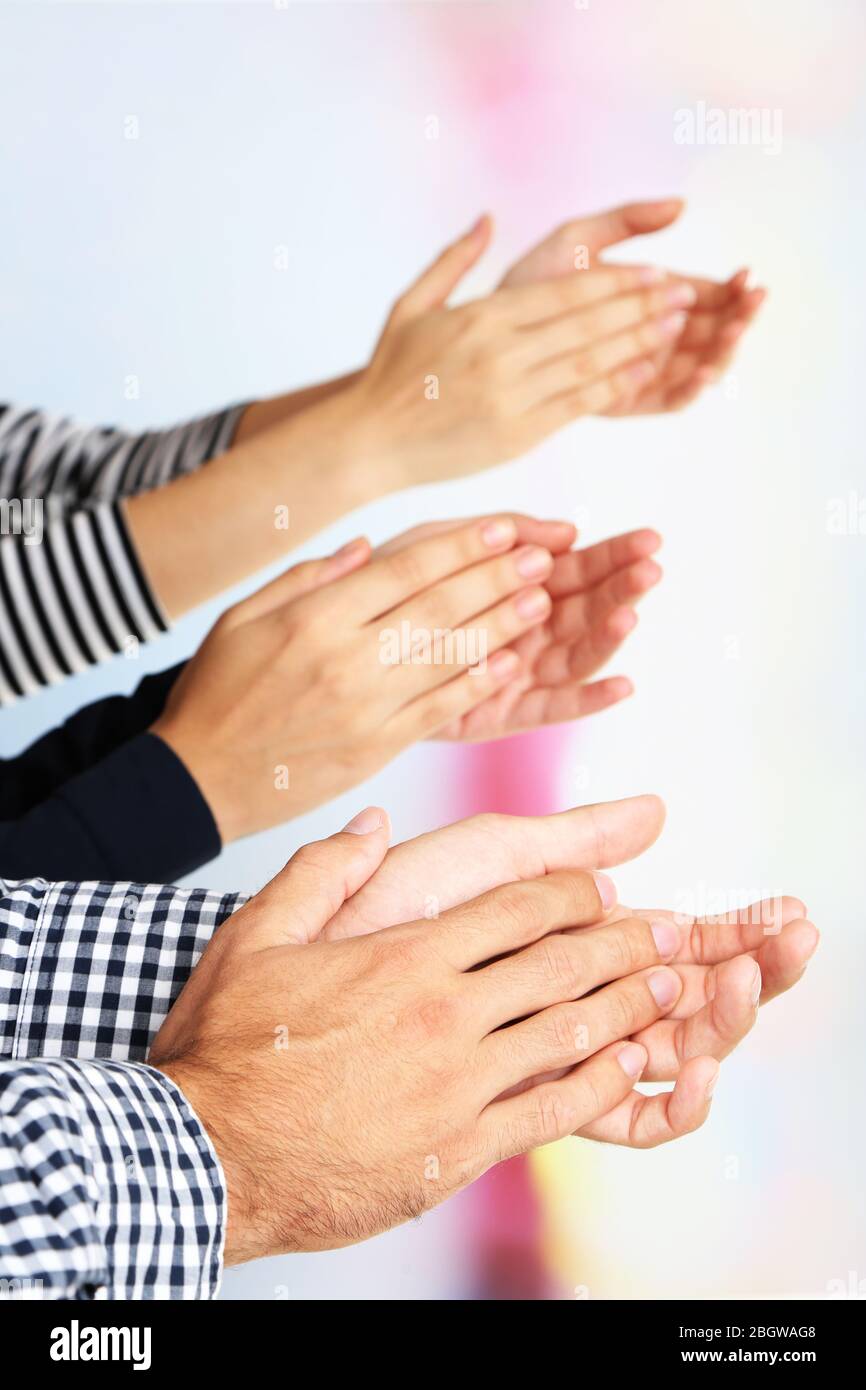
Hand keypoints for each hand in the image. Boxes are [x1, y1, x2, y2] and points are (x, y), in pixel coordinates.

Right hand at [150, 816, 705, 1259]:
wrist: (208, 1157)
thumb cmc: (227, 1048)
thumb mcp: (255, 935)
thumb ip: (322, 872)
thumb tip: (374, 824)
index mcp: (407, 956)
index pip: (516, 909)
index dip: (570, 892)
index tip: (603, 888)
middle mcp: (445, 1014)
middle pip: (560, 966)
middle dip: (623, 944)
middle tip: (672, 931)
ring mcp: (457, 1085)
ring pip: (568, 1034)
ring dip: (628, 1008)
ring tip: (671, 991)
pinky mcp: (456, 1149)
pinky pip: (549, 1112)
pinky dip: (597, 1086)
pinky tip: (626, 1071)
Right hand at [151, 515, 569, 841]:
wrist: (197, 779)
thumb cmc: (217, 693)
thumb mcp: (241, 617)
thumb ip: (306, 577)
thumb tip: (368, 547)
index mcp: (314, 618)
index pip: (405, 570)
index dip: (461, 547)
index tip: (503, 530)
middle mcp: (346, 659)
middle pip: (438, 608)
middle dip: (497, 579)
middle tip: (541, 557)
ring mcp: (365, 706)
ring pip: (449, 657)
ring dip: (502, 627)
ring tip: (543, 601)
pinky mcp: (376, 749)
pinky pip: (439, 709)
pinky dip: (478, 686)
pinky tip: (511, 665)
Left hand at [322, 795, 816, 1145]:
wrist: (316, 966)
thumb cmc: (392, 903)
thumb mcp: (490, 855)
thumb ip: (573, 839)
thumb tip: (658, 811)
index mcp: (572, 941)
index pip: (678, 942)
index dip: (734, 931)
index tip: (787, 912)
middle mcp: (574, 998)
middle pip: (687, 996)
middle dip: (751, 971)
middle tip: (797, 942)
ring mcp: (558, 1049)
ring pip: (667, 1049)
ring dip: (724, 1021)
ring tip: (750, 981)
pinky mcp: (532, 1097)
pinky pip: (622, 1117)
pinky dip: (673, 1098)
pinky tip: (696, 1061)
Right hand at [349, 215, 694, 485]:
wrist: (368, 441)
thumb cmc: (389, 374)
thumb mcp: (412, 305)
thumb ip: (454, 260)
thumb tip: (487, 218)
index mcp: (482, 317)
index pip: (566, 293)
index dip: (618, 282)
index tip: (654, 273)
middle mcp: (502, 353)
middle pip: (588, 324)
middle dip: (642, 308)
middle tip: (685, 295)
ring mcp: (512, 395)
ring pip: (591, 362)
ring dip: (639, 343)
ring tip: (678, 328)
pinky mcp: (517, 434)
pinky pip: (577, 405)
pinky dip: (613, 386)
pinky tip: (643, 372)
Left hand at [380, 520, 662, 736]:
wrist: (337, 650)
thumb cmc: (387, 587)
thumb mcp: (436, 544)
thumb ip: (497, 533)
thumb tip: (567, 531)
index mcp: (521, 586)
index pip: (581, 568)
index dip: (616, 554)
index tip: (651, 539)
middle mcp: (529, 631)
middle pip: (588, 609)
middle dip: (622, 588)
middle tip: (651, 570)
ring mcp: (520, 673)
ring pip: (576, 654)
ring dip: (607, 635)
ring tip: (629, 613)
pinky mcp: (502, 714)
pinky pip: (551, 708)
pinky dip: (588, 700)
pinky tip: (623, 686)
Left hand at [500, 199, 766, 414]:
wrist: (488, 334)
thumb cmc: (528, 282)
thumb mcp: (576, 238)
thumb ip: (625, 219)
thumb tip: (682, 204)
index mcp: (651, 297)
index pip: (706, 294)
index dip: (731, 288)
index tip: (747, 275)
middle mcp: (652, 335)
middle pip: (711, 331)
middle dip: (737, 317)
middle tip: (752, 302)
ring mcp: (642, 370)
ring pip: (699, 366)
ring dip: (723, 351)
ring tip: (734, 332)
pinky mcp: (626, 400)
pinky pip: (669, 400)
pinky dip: (691, 387)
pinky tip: (704, 371)